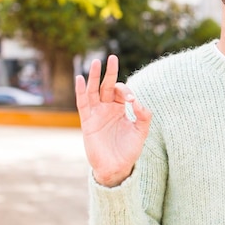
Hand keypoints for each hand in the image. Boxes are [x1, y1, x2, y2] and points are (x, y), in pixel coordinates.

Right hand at [75, 55, 151, 186]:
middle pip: (108, 86)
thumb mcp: (141, 131)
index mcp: (120, 109)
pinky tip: (80, 78)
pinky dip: (81, 91)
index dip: (127, 91)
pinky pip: (83, 103)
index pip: (122, 92)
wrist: (117, 167)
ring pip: (94, 91)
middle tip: (112, 57)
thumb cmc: (129, 150)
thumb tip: (137, 102)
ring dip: (94, 77)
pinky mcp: (87, 121)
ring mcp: (97, 114)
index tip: (132, 101)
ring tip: (96, 62)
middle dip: (110, 72)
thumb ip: (144, 116)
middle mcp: (108, 108)